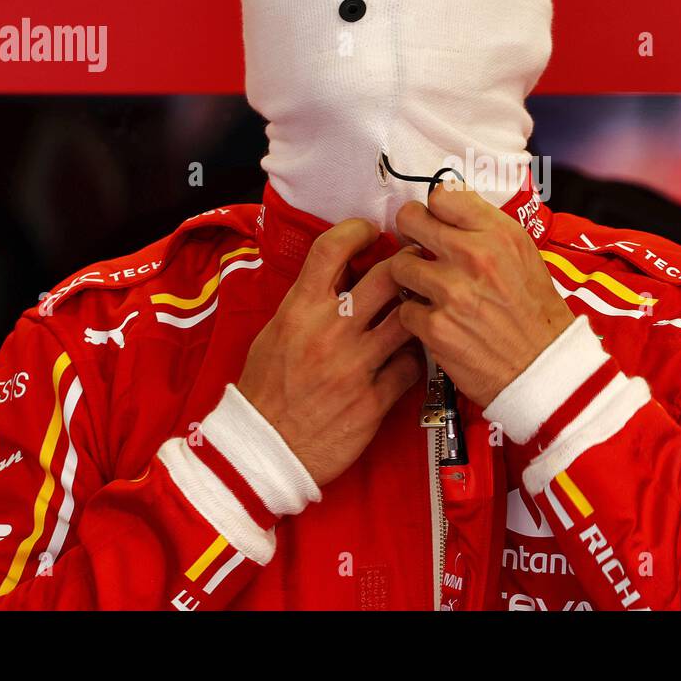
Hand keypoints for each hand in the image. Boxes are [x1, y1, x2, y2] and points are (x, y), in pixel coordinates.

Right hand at [237, 218, 423, 487]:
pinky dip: (415, 358)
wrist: (263, 450)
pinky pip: (412, 366)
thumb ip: (308, 301)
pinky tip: (408, 357)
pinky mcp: (374, 400)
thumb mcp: (275, 332)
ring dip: (417, 312)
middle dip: (407, 266)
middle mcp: (330, 331)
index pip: (332, 248)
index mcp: (299, 309)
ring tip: (415, 313)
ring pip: (410, 319)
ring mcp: (356, 366)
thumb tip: (342, 272)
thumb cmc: (267, 389)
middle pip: (389, 276)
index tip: (371, 232)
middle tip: (414, 266)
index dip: (358, 230)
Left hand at [390, 185, 574, 407]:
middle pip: (410, 220)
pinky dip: (417, 318)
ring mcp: (452, 291)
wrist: (542, 367)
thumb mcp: (524, 256)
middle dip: (411, 234)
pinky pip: (405, 309)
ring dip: (411, 279)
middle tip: (419, 250)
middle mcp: (474, 256)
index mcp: (498, 234)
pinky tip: (437, 322)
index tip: (437, 222)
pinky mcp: (435, 326)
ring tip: (430, 291)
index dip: (435, 210)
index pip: (443, 195)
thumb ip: (485, 230)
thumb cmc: (534, 314)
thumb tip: (447, 211)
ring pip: (399, 265)